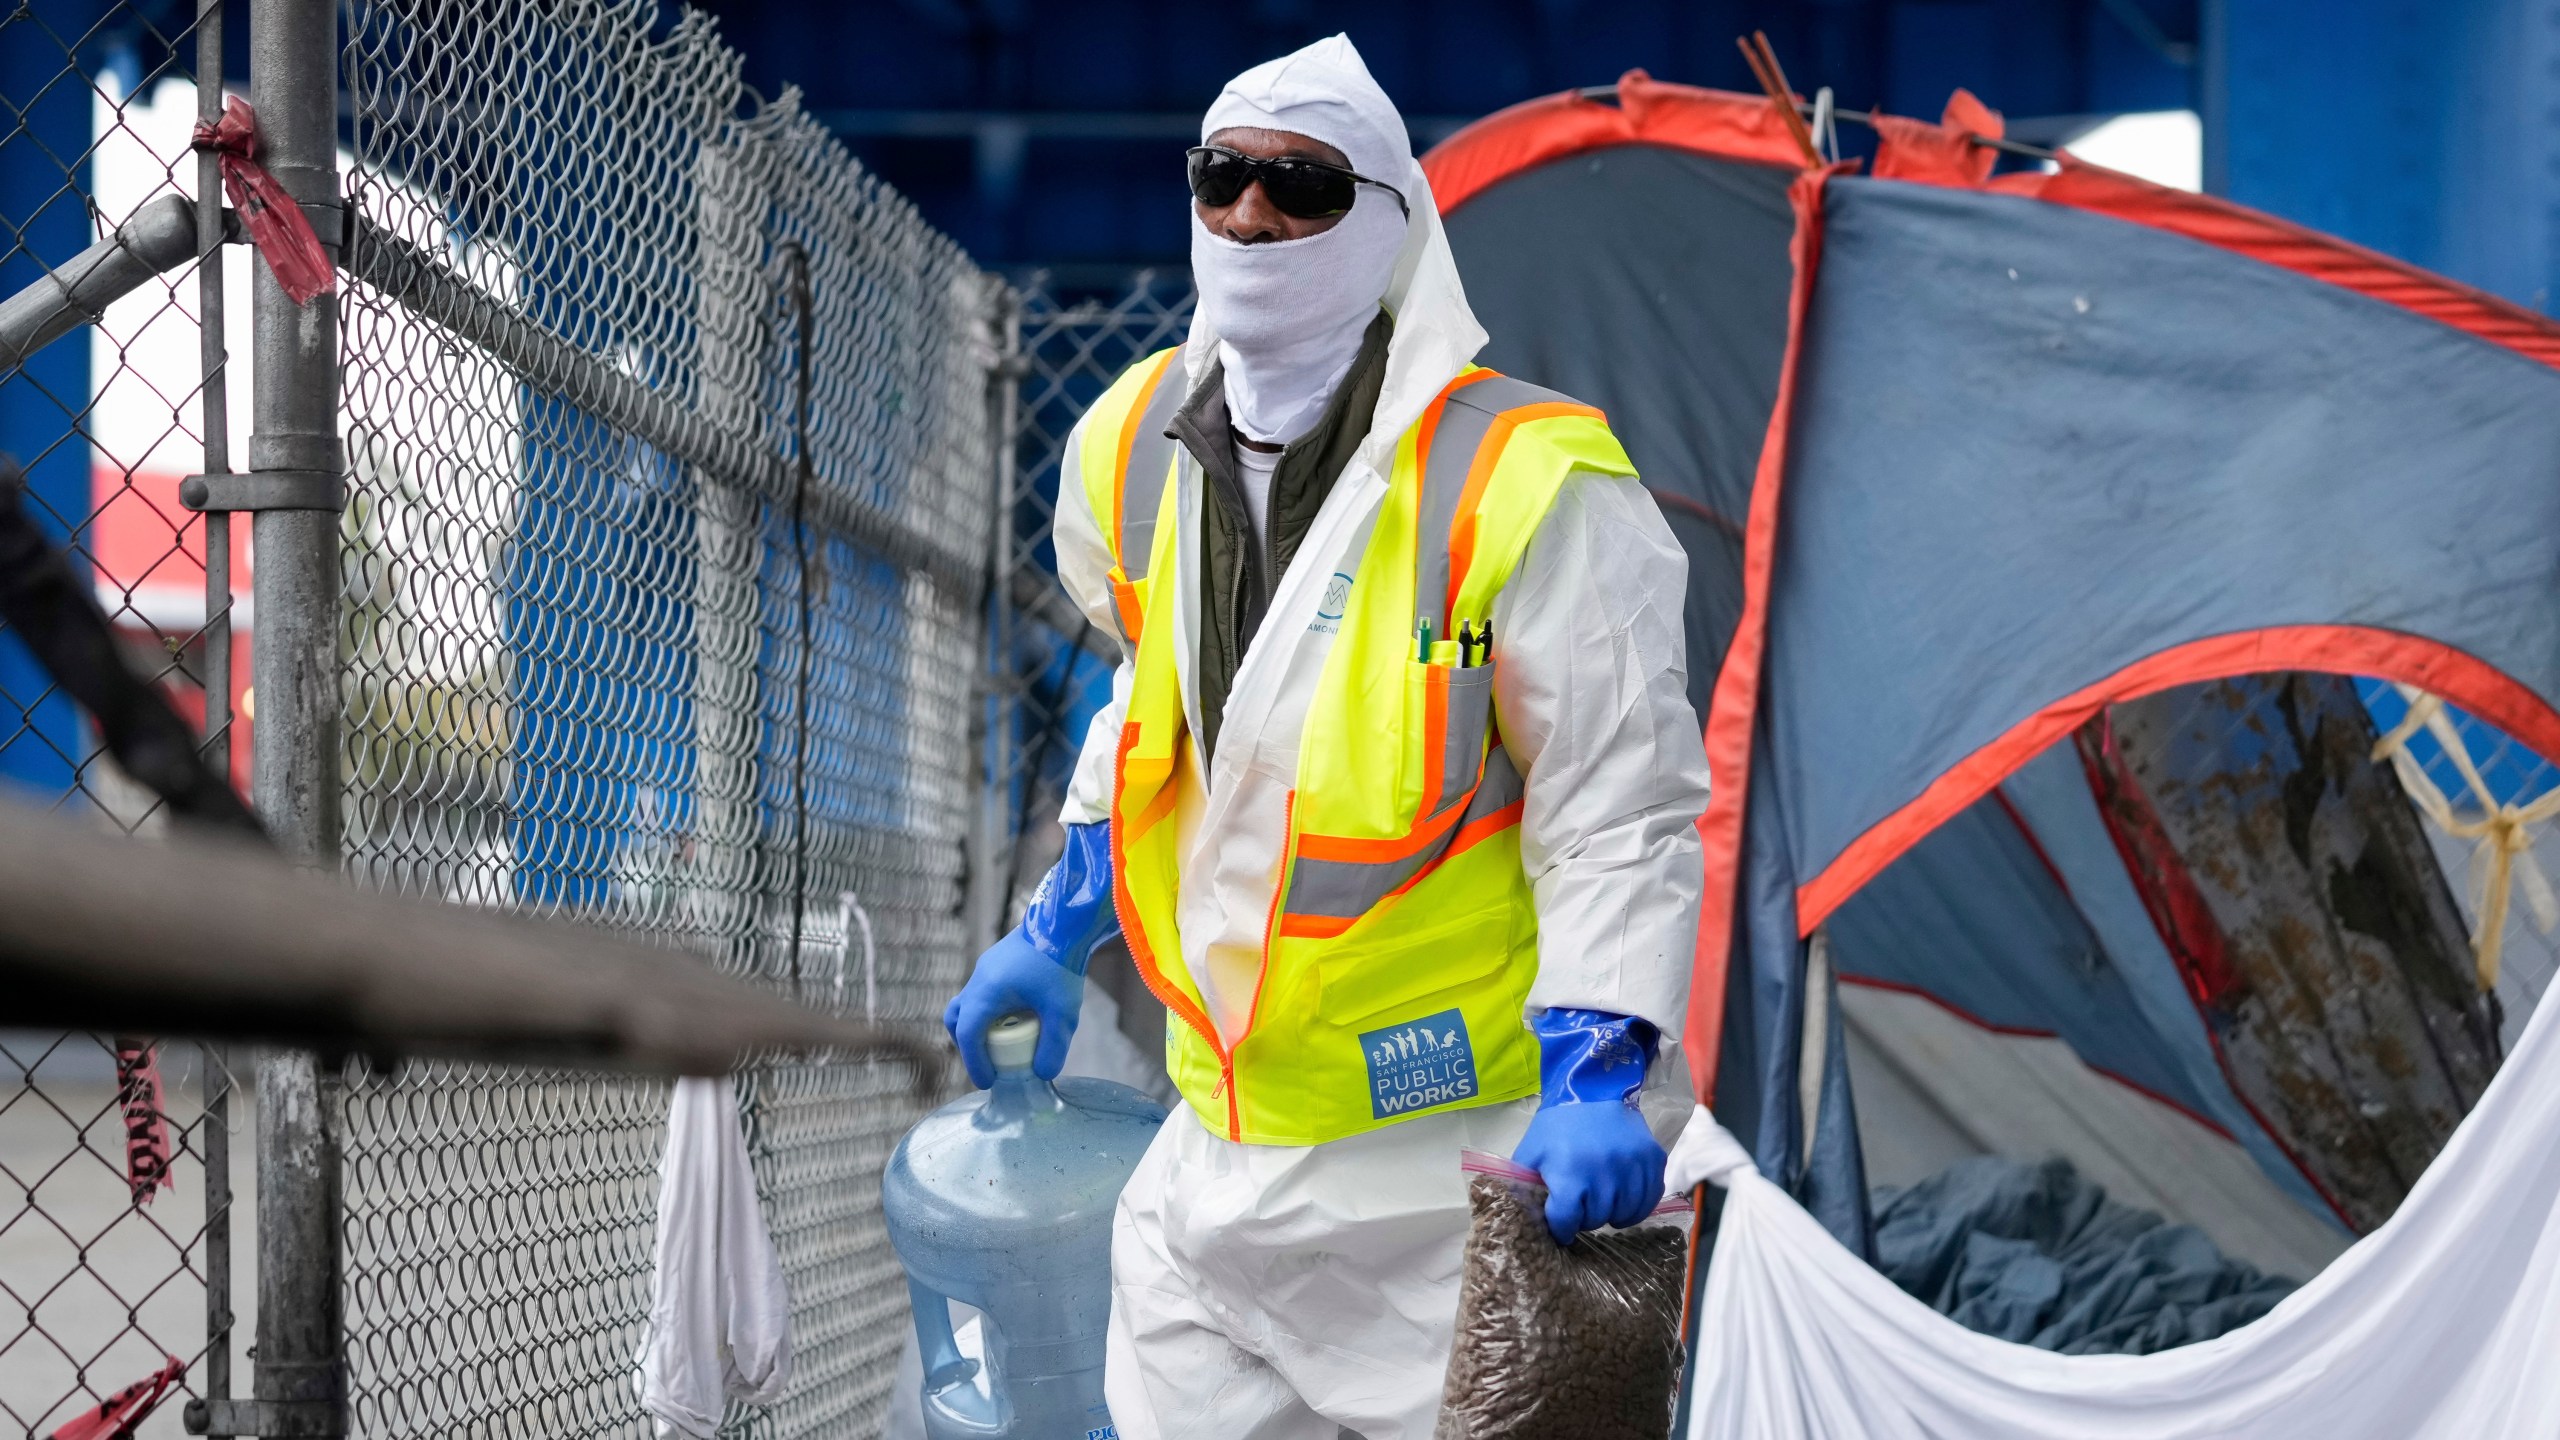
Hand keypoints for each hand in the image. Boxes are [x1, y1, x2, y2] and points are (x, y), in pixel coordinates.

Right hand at [942, 927, 1082, 1087]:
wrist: (1063, 921)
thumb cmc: (1061, 965)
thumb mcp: (1063, 1013)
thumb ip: (1053, 1047)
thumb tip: (1042, 1074)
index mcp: (987, 993)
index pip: (969, 1035)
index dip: (975, 1062)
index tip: (988, 1081)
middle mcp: (979, 980)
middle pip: (957, 1019)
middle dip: (968, 1045)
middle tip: (989, 1063)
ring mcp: (985, 968)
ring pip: (966, 1003)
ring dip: (977, 1026)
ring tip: (1002, 1041)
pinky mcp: (996, 962)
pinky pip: (980, 992)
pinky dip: (988, 1010)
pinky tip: (1016, 1015)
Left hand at [1512, 1098, 1667, 1244]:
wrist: (1593, 1089)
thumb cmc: (1557, 1125)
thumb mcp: (1531, 1153)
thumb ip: (1523, 1187)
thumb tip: (1522, 1218)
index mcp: (1569, 1174)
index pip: (1566, 1222)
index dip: (1561, 1229)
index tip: (1561, 1227)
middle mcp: (1604, 1174)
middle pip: (1596, 1220)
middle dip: (1585, 1219)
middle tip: (1581, 1207)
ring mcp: (1633, 1168)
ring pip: (1623, 1215)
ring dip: (1611, 1214)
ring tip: (1601, 1203)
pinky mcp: (1653, 1161)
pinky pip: (1648, 1200)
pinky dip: (1636, 1208)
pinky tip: (1623, 1201)